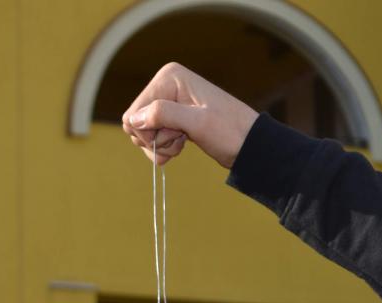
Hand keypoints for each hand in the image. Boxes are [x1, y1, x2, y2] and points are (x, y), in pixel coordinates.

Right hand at [122, 63, 259, 168]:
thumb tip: (133, 118)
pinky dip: (163, 146)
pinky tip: (181, 145)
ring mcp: (168, 101)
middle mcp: (166, 85)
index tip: (173, 135)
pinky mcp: (172, 116)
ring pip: (142, 132)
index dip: (147, 132)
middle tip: (178, 140)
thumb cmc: (229, 130)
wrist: (247, 143)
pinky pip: (152, 136)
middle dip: (154, 139)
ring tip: (182, 143)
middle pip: (135, 122)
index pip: (134, 113)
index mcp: (169, 77)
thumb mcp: (198, 122)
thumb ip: (164, 115)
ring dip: (160, 145)